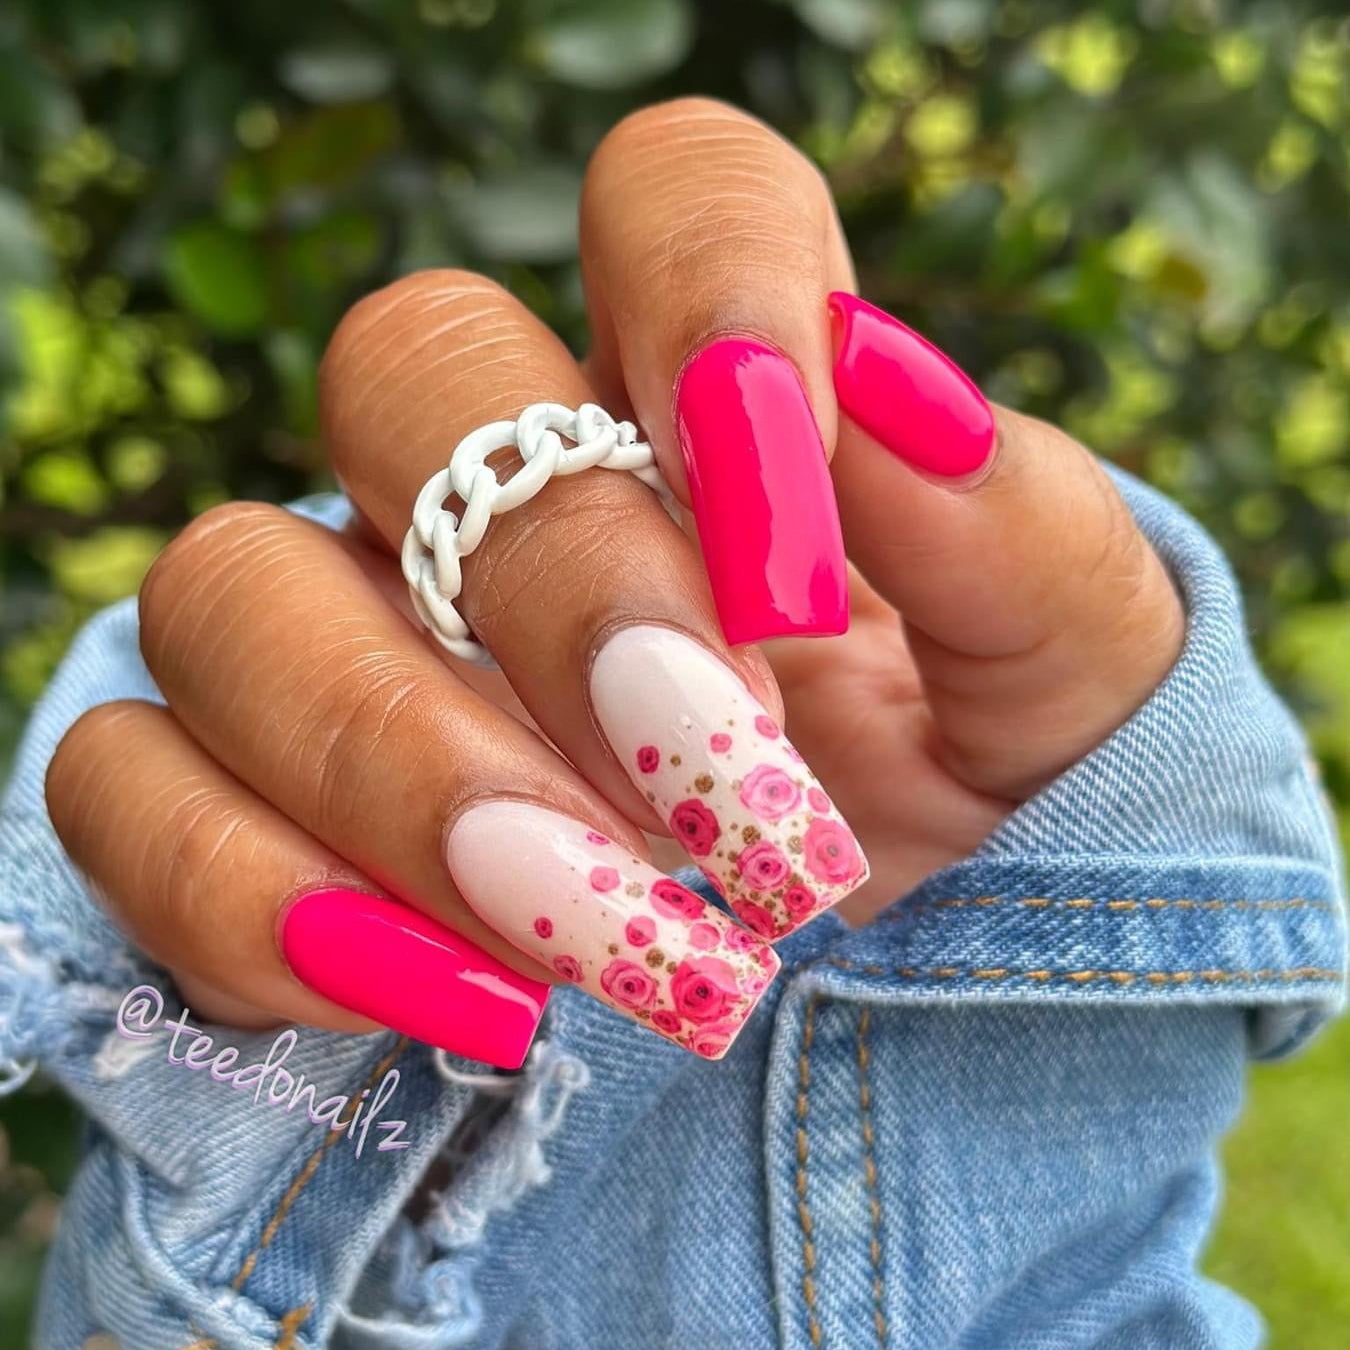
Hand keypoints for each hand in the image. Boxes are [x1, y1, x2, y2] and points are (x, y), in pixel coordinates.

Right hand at [44, 99, 1181, 1064]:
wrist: (885, 1000)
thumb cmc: (988, 810)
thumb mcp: (1062, 690)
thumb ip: (1011, 535)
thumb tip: (892, 390)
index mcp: (712, 404)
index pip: (671, 194)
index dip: (712, 305)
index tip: (800, 562)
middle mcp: (500, 488)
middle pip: (410, 376)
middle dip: (560, 592)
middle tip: (722, 794)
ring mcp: (349, 636)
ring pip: (230, 589)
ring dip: (408, 771)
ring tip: (608, 941)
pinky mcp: (243, 801)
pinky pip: (134, 789)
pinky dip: (264, 899)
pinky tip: (455, 998)